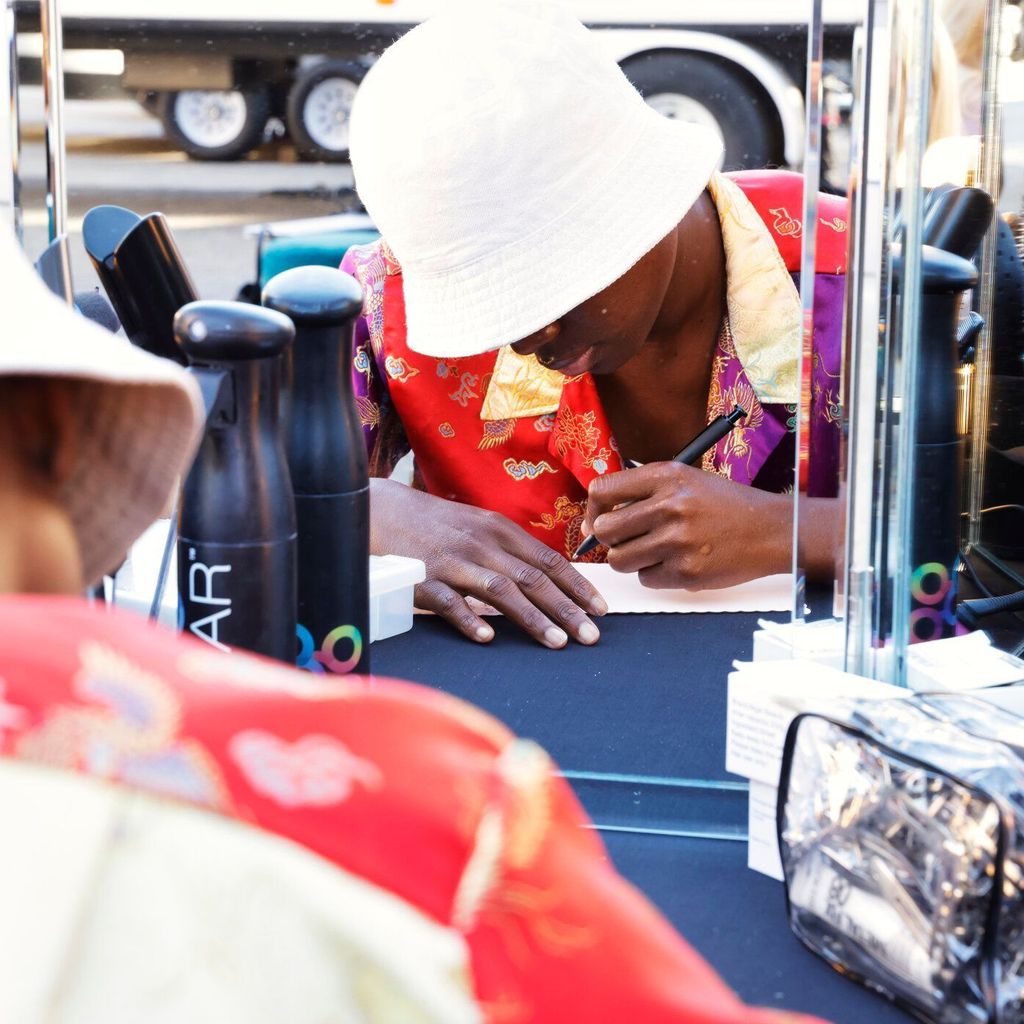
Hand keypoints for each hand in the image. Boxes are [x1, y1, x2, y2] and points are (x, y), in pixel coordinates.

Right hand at [370, 479, 606, 647]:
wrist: (382, 511)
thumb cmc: (437, 524)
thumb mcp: (479, 526)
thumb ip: (511, 550)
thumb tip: (548, 578)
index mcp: (500, 530)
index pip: (548, 560)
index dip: (577, 585)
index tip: (601, 609)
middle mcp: (482, 544)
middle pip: (533, 579)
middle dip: (566, 609)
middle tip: (591, 636)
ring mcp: (453, 561)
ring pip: (500, 590)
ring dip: (532, 617)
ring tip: (557, 642)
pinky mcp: (423, 578)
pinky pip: (449, 601)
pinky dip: (469, 618)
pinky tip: (487, 637)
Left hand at [583, 463, 791, 589]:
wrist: (770, 530)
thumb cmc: (724, 505)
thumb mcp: (685, 480)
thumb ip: (644, 491)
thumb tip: (597, 517)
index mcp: (666, 476)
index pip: (603, 490)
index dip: (593, 509)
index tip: (597, 520)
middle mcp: (669, 506)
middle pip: (605, 529)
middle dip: (609, 539)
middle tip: (626, 539)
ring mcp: (677, 541)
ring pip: (619, 559)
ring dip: (630, 559)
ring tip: (653, 551)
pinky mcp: (685, 572)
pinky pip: (645, 579)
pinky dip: (654, 575)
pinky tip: (675, 562)